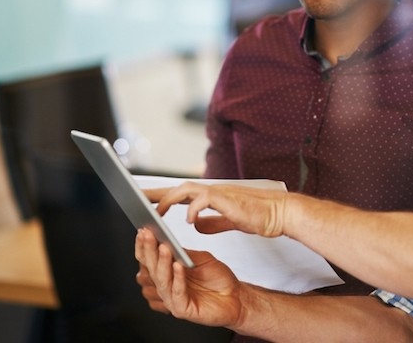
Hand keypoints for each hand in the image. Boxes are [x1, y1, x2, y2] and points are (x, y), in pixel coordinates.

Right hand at [135, 228, 243, 326]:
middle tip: (148, 234)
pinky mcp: (182, 310)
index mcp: (168, 273)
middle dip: (149, 249)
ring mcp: (172, 299)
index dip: (144, 245)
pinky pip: (177, 293)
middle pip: (151, 268)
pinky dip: (177, 279)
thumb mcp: (200, 259)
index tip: (143, 230)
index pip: (149, 260)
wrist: (236, 297)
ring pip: (162, 280)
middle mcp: (167, 286)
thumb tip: (165, 240)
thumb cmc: (218, 279)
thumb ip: (183, 253)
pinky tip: (178, 266)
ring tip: (163, 247)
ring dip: (161, 262)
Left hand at [143, 182, 287, 237]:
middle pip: (176, 188)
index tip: (140, 199)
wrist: (277, 213)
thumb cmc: (256, 215)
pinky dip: (194, 208)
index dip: (159, 196)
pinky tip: (189, 219)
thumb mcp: (228, 221)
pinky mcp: (227, 199)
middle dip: (155, 193)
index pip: (178, 194)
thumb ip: (211, 222)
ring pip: (186, 189)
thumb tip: (196, 224)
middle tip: (135, 198)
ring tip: (157, 212)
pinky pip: (205, 200)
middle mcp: (210, 191)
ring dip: (170, 199)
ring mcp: (218, 193)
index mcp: (209, 197)